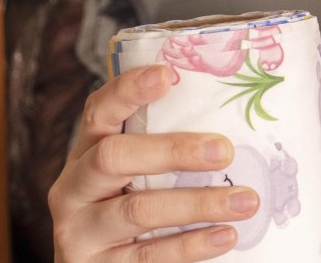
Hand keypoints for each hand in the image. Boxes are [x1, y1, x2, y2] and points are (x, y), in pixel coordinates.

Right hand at [49, 64, 259, 261]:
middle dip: (173, 150)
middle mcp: (74, 189)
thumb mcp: (137, 174)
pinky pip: (150, 255)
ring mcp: (81, 232)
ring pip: (139, 210)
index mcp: (85, 153)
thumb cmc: (132, 206)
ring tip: (246, 200)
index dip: (129, 90)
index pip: (98, 112)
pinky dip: (192, 245)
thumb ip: (166, 146)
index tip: (168, 74)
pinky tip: (226, 235)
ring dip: (198, 203)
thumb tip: (241, 116)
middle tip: (224, 150)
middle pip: (114, 157)